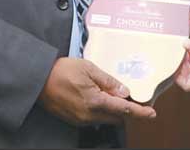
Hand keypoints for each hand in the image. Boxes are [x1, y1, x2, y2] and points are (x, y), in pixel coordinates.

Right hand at [38, 57, 156, 125]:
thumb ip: (109, 81)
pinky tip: (96, 96)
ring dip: (111, 109)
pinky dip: (100, 110)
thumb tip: (125, 91)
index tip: (151, 113)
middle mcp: (89, 115)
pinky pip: (93, 118)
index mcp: (95, 101)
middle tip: (128, 96)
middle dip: (125, 110)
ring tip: (109, 92)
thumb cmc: (61, 70)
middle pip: (116, 117)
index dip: (140, 112)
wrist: (38, 79)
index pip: (124, 110)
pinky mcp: (74, 120)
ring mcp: (81, 120)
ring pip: (105, 118)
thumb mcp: (89, 68)